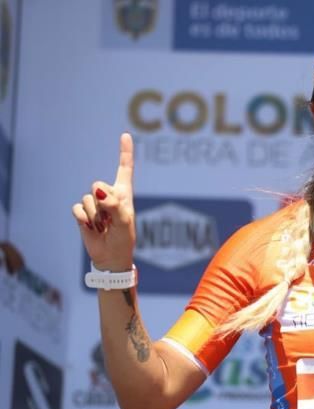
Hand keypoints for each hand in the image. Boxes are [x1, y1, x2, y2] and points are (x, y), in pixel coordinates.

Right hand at [72, 133, 136, 271]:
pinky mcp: (82, 213)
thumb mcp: (124, 223)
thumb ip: (114, 206)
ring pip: (87, 198)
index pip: (125, 169)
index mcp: (123, 194)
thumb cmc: (123, 239)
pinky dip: (83, 219)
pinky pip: (77, 208)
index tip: (125, 135)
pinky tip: (91, 227)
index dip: (124, 152)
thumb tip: (98, 191)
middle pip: (98, 184)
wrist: (110, 256)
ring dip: (95, 215)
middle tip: (110, 219)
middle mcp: (109, 195)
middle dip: (103, 202)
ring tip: (103, 226)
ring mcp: (94, 204)